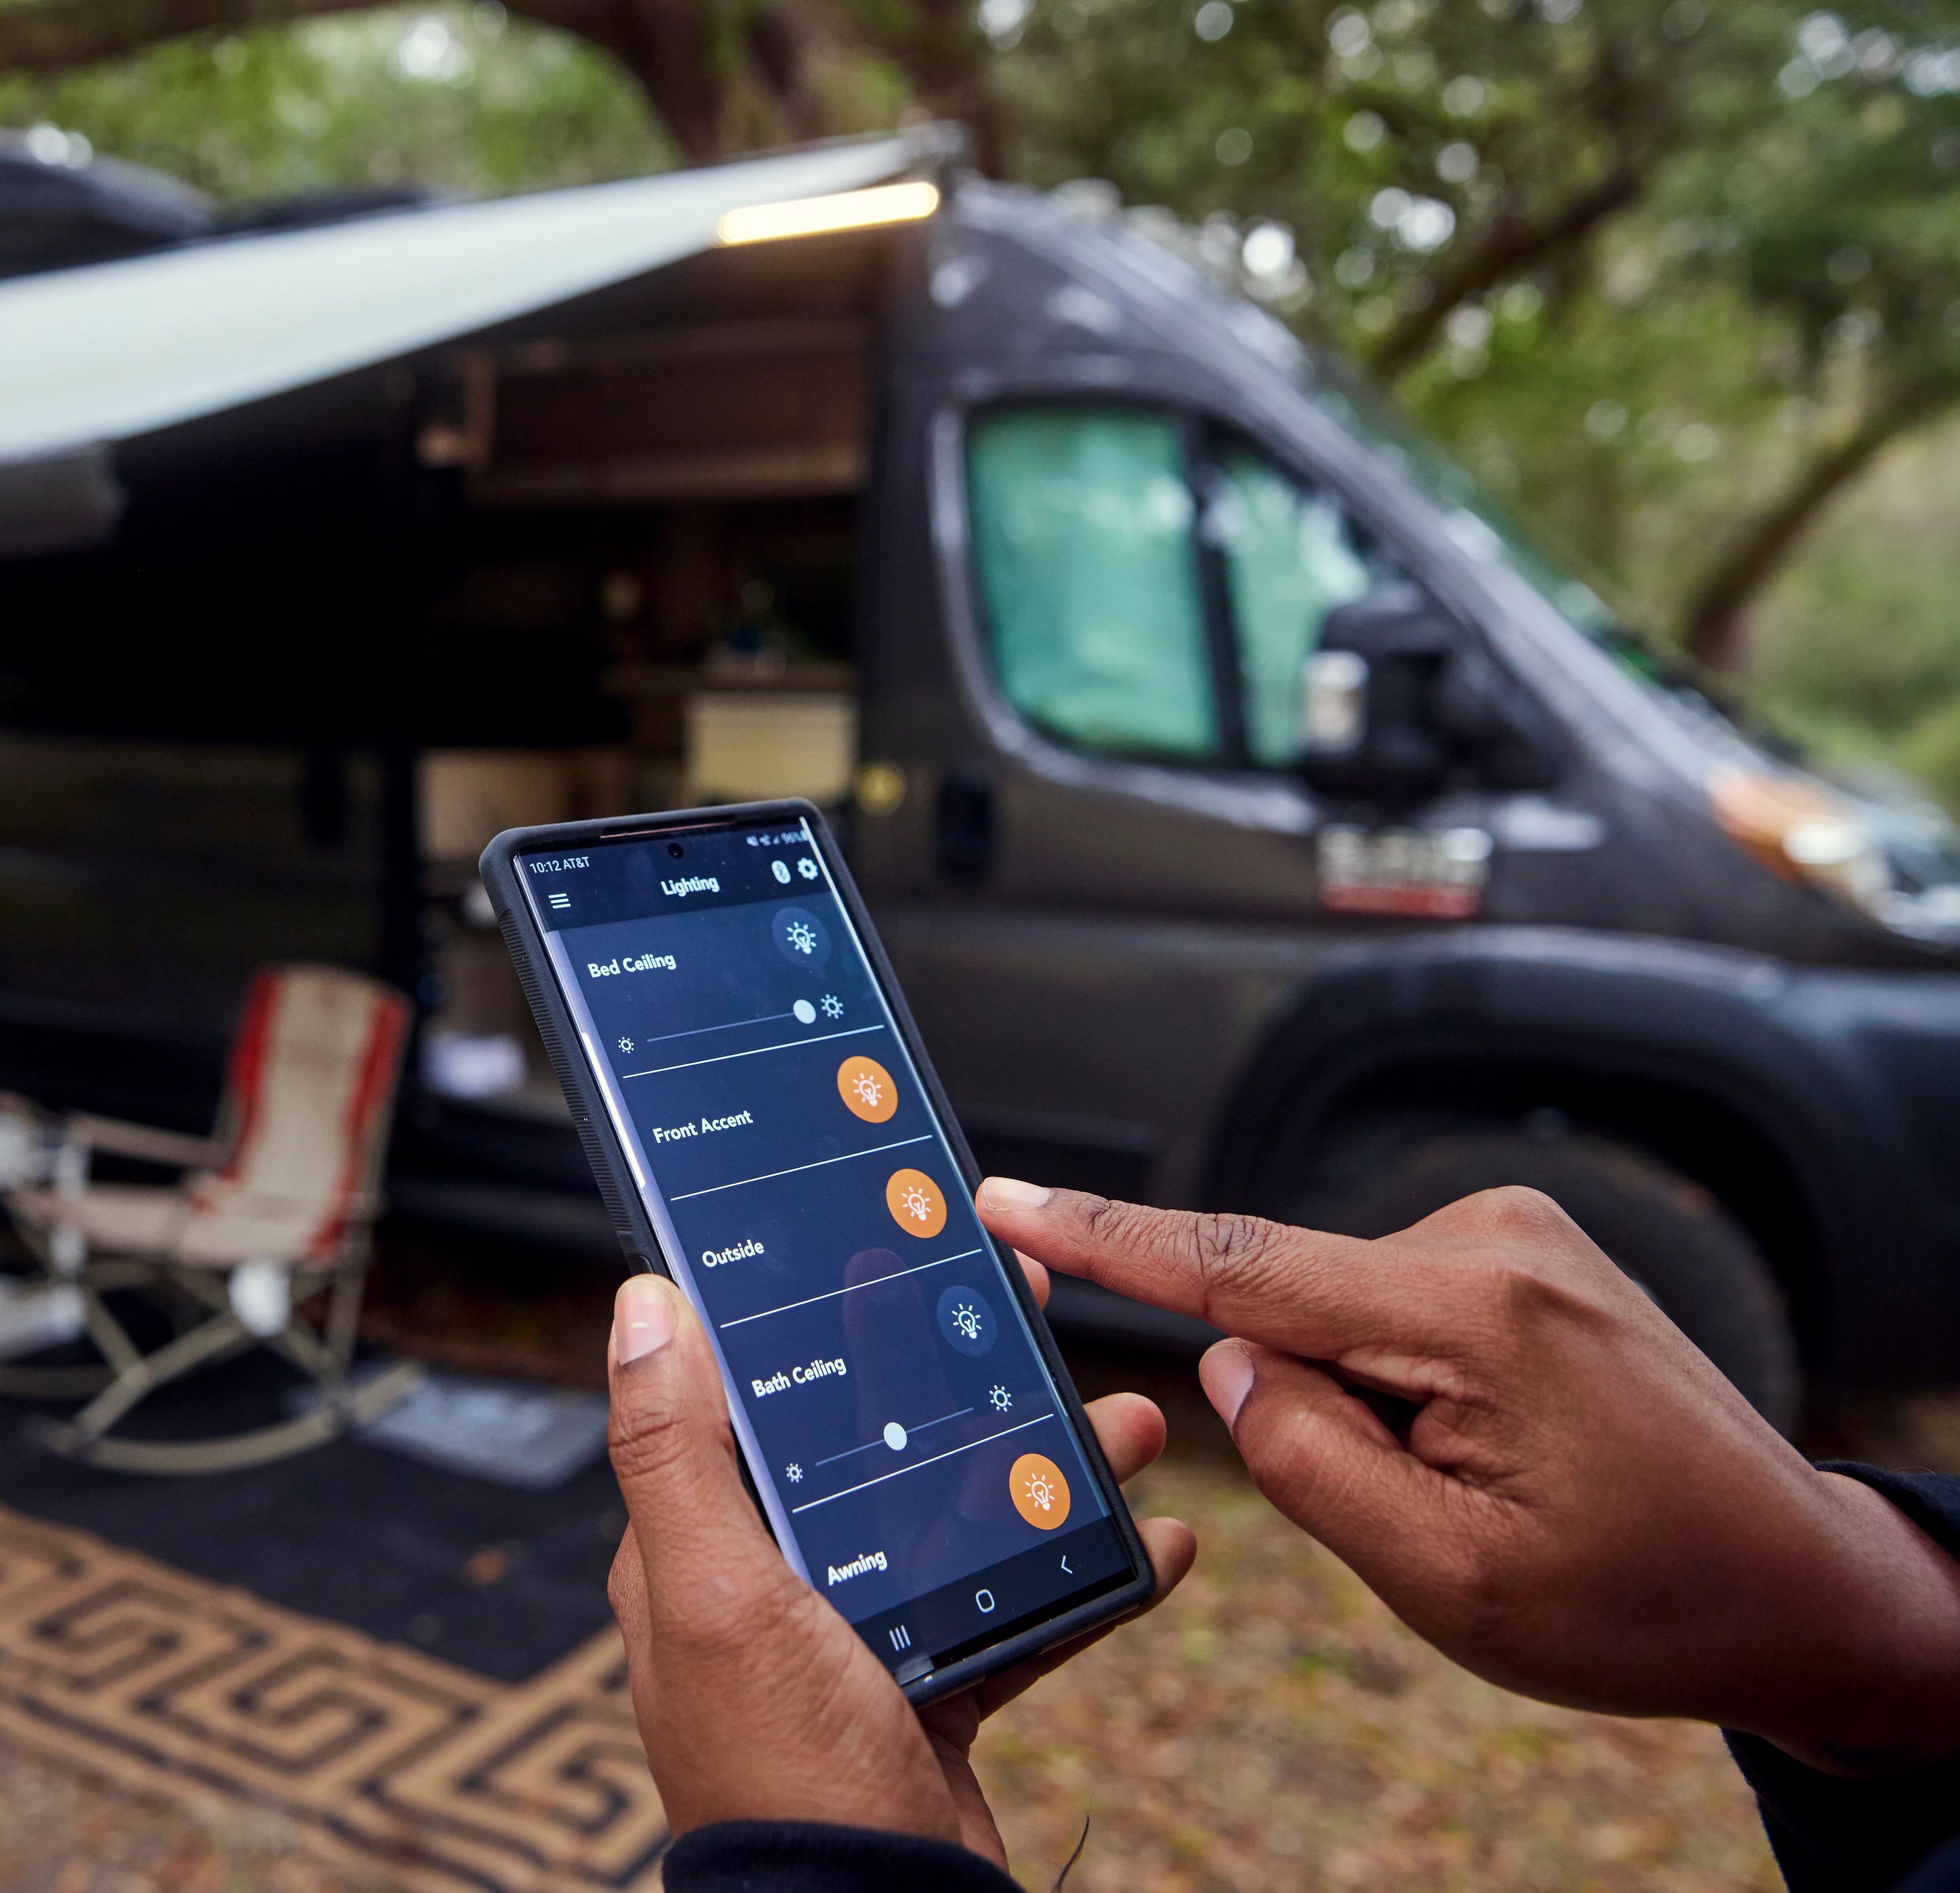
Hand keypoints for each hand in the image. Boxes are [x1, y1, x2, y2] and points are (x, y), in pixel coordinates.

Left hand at [602, 1268, 1195, 1866]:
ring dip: (1046, 1464)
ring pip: (956, 1517)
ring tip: (1128, 1424)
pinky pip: (1013, 1610)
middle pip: (870, 1444)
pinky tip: (1151, 1542)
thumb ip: (675, 1452)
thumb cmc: (781, 1774)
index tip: (895, 1249)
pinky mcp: (928, 1697)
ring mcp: (853, 1643)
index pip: (756, 1398)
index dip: (823, 1319)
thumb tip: (640, 1306)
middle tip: (1032, 1310)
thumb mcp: (714, 1593)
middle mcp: (769, 1589)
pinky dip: (1083, 1575)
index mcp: (699, 1551)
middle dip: (961, 1377)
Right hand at [978, 1177, 1959, 1775]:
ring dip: (1372, 1411)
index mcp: (1473, 1312)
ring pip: (1342, 1323)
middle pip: (1295, 1314)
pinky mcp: (1519, 1252)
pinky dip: (1405, 1391)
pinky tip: (1506, 1454)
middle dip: (1322, 1417)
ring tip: (1496, 1488)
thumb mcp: (1451, 1581)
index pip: (1240, 1265)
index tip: (1002, 1199)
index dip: (1106, 1239)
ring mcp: (1513, 1234)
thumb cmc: (1644, 1602)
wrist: (1798, 1586)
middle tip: (1446, 1513)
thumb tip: (1224, 1357)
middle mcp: (1491, 1237)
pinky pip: (1392, 1316)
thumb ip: (1308, 1462)